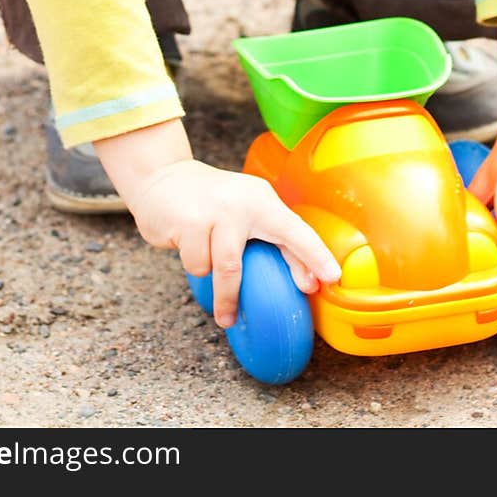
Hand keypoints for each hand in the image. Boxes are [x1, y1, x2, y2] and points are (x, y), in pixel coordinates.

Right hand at [126, 158, 341, 327]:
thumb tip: (306, 279)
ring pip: (222, 269)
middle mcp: (243, 202)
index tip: (333, 277)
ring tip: (209, 278)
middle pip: (246, 261)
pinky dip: (193, 264)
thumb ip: (272, 239)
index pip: (295, 229)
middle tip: (233, 319)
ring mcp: (215, 211)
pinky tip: (187, 245)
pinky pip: (197, 265)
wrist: (163, 177)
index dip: (315, 254)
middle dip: (237, 294)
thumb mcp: (245, 212)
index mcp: (263, 200)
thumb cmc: (212, 203)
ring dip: (216, 285)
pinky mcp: (189, 221)